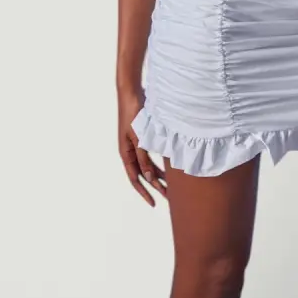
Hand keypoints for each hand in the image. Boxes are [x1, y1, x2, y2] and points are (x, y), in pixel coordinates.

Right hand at [117, 86, 167, 206]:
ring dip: (160, 176)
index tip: (153, 203)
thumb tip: (148, 177)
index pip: (135, 179)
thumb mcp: (139, 138)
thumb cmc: (133, 114)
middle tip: (169, 198)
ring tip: (173, 186)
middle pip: (143, 175)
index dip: (144, 192)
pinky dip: (160, 163)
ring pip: (148, 166)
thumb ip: (143, 158)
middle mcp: (130, 152)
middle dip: (155, 187)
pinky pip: (151, 155)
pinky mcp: (143, 138)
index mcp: (125, 154)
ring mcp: (136, 145)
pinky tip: (170, 168)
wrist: (132, 93)